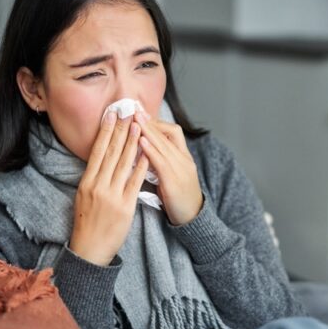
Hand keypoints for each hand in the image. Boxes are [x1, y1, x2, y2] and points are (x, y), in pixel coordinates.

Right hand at [70, 112, 149, 265]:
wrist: (90, 249)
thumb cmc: (86, 223)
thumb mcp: (83, 197)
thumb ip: (92, 178)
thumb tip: (100, 158)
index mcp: (86, 182)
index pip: (97, 151)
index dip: (105, 131)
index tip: (111, 115)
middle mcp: (98, 186)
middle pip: (111, 153)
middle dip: (120, 130)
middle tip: (127, 112)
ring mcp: (112, 196)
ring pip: (123, 164)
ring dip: (132, 142)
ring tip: (138, 126)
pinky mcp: (125, 206)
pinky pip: (135, 182)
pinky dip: (141, 166)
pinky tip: (146, 153)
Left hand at [135, 110, 203, 225]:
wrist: (193, 219)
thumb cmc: (179, 198)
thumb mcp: (172, 175)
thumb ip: (160, 162)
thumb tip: (142, 149)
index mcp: (184, 158)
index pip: (173, 132)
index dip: (157, 122)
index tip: (142, 115)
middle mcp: (184, 160)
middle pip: (167, 134)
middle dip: (149, 121)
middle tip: (135, 110)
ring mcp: (181, 170)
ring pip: (164, 145)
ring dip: (148, 131)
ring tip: (135, 121)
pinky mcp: (174, 182)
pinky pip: (161, 162)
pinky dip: (150, 150)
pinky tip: (140, 142)